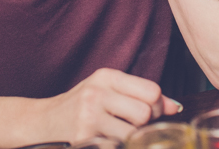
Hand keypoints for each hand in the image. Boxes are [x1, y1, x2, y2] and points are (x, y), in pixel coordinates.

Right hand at [34, 68, 180, 141]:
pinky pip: (117, 145)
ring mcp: (89, 116)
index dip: (157, 106)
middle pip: (145, 112)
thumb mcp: (108, 90)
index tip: (148, 112)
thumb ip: (140, 94)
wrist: (44, 121)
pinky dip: (117, 144)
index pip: (152, 90)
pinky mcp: (84, 138)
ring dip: (132, 138)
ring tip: (119, 133)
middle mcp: (97, 92)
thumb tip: (174, 107)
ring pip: (133, 133)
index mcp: (106, 76)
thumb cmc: (81, 105)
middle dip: (146, 124)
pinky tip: (107, 139)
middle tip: (133, 125)